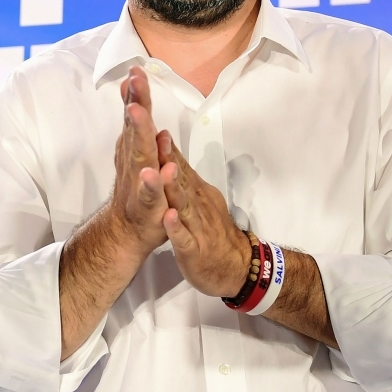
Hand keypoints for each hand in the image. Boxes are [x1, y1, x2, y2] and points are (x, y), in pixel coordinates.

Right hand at [107, 66, 168, 256]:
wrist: (125, 231)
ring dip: (139, 134)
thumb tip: (131, 89)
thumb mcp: (137, 150)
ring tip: (138, 113)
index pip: (136, 115)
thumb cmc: (137, 187)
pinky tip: (156, 171)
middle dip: (136, 103)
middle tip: (135, 80)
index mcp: (135, 147)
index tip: (136, 68)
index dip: (137, 92)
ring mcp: (138, 182)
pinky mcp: (147, 206)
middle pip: (135, 128)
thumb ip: (136, 121)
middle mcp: (134, 160)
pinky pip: (150, 193)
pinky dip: (152, 182)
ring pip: (140, 156)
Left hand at [156, 133, 250, 297]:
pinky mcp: (194, 250)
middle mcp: (198, 205)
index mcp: (197, 193)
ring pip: (185, 205)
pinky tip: (169, 216)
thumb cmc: (213, 231)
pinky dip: (177, 227)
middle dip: (169, 159)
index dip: (168, 148)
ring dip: (175, 188)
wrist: (236, 265)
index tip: (154, 126)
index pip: (181, 167)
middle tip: (156, 137)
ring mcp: (197, 226)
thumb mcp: (200, 200)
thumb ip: (186, 179)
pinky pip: (184, 238)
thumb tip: (172, 155)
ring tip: (166, 170)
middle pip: (182, 180)